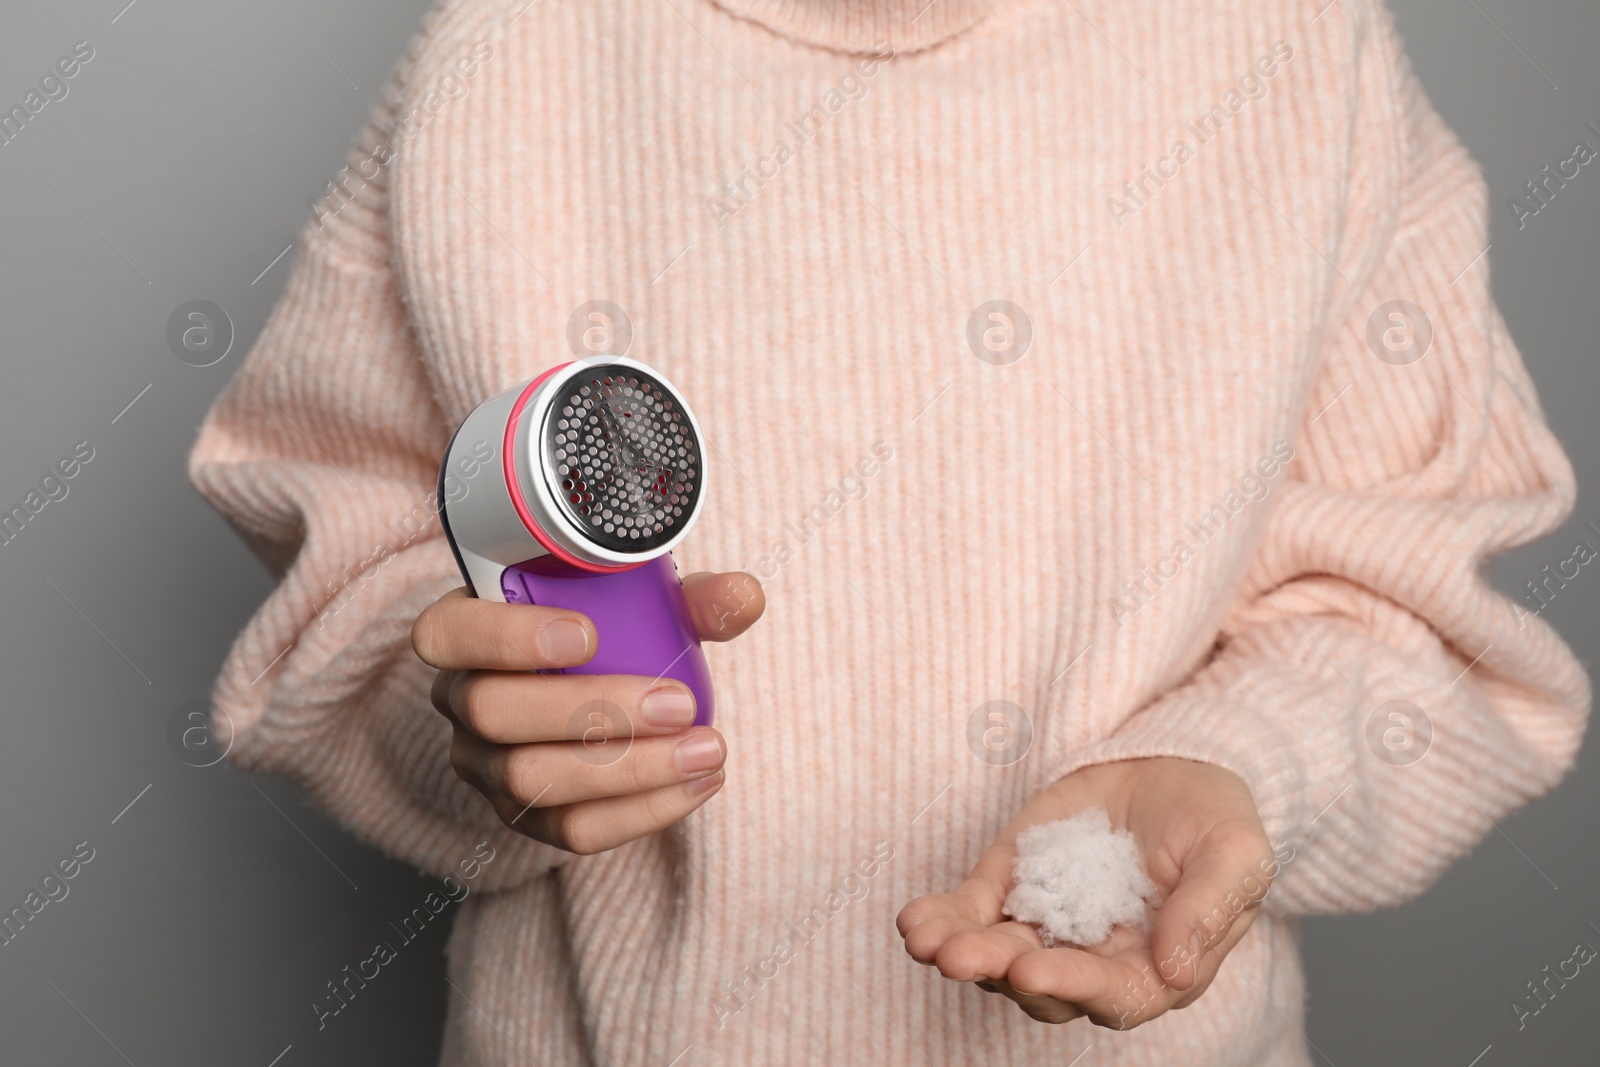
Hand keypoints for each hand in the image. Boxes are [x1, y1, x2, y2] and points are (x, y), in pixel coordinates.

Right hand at [412, 571, 763, 854]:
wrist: (603, 689)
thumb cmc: (610, 627)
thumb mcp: (644, 600)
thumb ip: (690, 597)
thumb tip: (743, 597)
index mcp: (466, 628)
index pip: (448, 632)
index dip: (507, 637)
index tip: (588, 635)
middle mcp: (460, 699)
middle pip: (494, 714)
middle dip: (593, 710)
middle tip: (679, 702)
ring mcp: (484, 765)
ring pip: (531, 781)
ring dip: (629, 769)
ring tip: (706, 748)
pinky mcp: (523, 817)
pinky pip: (571, 830)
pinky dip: (643, 811)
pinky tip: (698, 784)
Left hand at [897, 757, 1275, 1028]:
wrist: (1172, 765)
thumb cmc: (1215, 817)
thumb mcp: (1235, 851)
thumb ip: (1209, 908)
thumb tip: (1176, 967)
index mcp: (1157, 966)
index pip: (1112, 993)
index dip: (1071, 985)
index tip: (1031, 970)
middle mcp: (1095, 958)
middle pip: (1043, 984)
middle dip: (1001, 971)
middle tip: (962, 958)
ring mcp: (1048, 925)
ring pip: (998, 956)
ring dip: (960, 953)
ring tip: (927, 942)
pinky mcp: (1012, 887)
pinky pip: (971, 914)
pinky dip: (941, 920)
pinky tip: (914, 922)